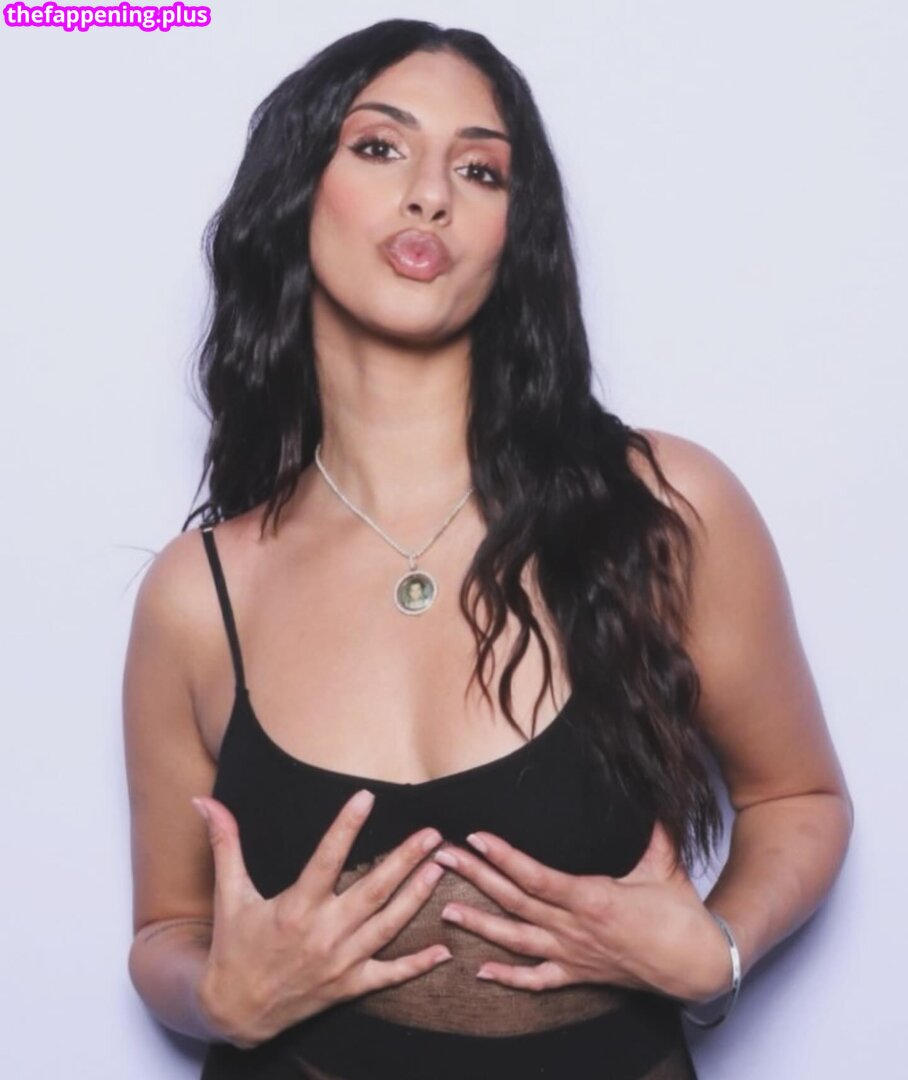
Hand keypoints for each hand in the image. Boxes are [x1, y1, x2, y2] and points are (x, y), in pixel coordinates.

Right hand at [191, 789, 451, 1048]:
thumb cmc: (234, 946)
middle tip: (432, 834)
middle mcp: (323, 934)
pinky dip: (418, 965)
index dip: (347, 826)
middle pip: (373, 891)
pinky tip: (444, 949)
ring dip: (417, 896)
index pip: (327, 859)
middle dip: (406, 860)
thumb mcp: (229, 894)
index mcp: (295, 908)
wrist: (234, 1011)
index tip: (368, 796)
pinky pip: (390, 975)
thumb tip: (205, 801)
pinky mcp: (350, 986)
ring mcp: (341, 962)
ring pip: (389, 925)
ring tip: (439, 867)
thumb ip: (225, 844)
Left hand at [431, 820, 731, 1004]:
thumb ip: (652, 828)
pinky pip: (538, 981)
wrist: (699, 967)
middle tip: (442, 858)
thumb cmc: (682, 916)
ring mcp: (574, 955)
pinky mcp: (580, 976)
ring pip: (516, 940)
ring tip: (445, 910)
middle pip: (515, 902)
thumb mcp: (666, 865)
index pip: (536, 876)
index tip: (476, 838)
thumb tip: (649, 792)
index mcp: (593, 898)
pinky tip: (480, 971)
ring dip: (479, 925)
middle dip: (475, 878)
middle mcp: (576, 929)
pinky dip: (508, 978)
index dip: (503, 857)